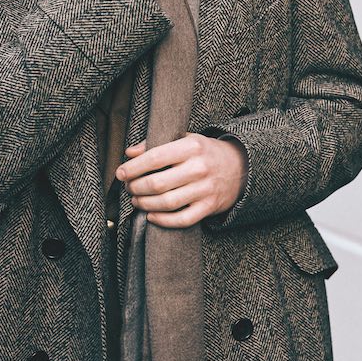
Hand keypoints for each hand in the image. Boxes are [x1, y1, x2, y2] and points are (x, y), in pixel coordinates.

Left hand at [116, 134, 247, 227]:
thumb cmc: (205, 152)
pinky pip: (182, 219)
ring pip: (167, 203)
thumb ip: (156, 144)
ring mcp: (205, 189)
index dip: (133, 167)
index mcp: (191, 147)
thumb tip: (129, 153)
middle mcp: (199, 168)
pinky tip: (151, 216)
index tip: (121, 173)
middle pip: (157, 183)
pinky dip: (163, 220)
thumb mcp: (185, 140)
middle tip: (129, 188)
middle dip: (136, 187)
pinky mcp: (209, 207)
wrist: (241, 166)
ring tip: (136, 200)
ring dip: (145, 204)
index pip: (155, 157)